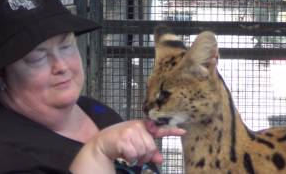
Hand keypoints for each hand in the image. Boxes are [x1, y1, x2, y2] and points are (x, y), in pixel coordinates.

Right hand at [70, 120, 185, 173]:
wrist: (101, 143)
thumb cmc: (120, 143)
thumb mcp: (136, 144)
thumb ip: (149, 150)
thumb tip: (161, 159)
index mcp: (142, 125)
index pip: (159, 128)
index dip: (172, 130)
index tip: (183, 131)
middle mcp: (137, 126)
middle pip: (151, 146)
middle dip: (145, 155)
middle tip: (136, 156)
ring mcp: (130, 131)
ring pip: (144, 151)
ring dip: (137, 158)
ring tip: (129, 154)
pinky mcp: (124, 139)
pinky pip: (134, 155)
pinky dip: (130, 159)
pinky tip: (124, 154)